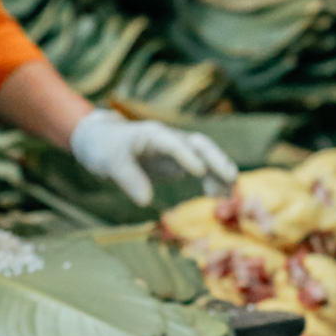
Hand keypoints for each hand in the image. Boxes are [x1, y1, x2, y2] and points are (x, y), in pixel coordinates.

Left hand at [69, 109, 236, 204]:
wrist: (105, 142)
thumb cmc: (106, 148)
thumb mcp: (110, 162)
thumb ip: (128, 178)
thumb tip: (145, 201)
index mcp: (153, 134)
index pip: (173, 143)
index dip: (186, 156)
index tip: (198, 172)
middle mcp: (170, 139)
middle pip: (199, 144)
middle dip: (215, 159)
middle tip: (230, 176)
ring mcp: (178, 150)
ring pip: (206, 156)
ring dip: (219, 170)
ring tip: (230, 190)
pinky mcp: (180, 162)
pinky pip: (202, 169)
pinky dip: (212, 179)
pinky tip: (218, 195)